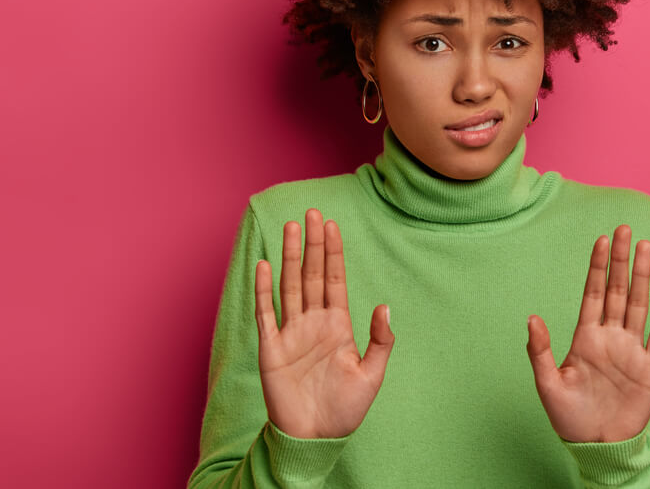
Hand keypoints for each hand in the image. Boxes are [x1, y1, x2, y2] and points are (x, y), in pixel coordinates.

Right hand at [255, 208, 394, 438]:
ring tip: (291, 227)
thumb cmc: (345, 409)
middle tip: (312, 213)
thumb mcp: (372, 375)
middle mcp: (312, 323)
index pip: (334, 280)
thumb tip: (384, 305)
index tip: (332, 226)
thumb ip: (380, 340)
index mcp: (337, 326)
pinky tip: (265, 265)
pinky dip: (264, 289)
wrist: (315, 437)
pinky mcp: (271, 348)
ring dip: (290, 257)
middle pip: (311, 275)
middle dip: (312, 244)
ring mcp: (290, 333)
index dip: (333, 253)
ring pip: (290, 286)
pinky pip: (266, 312)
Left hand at [526, 224, 649, 442]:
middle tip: (625, 228)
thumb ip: (541, 350)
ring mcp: (632, 350)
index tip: (601, 240)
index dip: (597, 266)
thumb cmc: (569, 416)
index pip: (592, 293)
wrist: (598, 444)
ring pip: (638, 304)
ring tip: (646, 246)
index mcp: (585, 337)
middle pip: (616, 290)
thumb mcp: (548, 384)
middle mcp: (610, 337)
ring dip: (642, 275)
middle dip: (621, 260)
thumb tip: (531, 317)